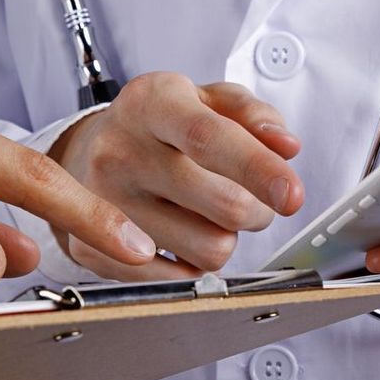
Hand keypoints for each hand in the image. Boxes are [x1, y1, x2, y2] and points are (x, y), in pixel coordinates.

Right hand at [49, 73, 305, 278]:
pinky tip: (179, 235)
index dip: (257, 169)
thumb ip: (252, 114)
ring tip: (205, 215)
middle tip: (247, 200)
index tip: (292, 195)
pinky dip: (192, 264)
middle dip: (256, 210)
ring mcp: (102, 203)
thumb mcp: (206, 100)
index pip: (208, 138)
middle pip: (223, 205)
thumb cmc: (159, 126)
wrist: (87, 153)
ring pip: (209, 250)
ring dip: (225, 238)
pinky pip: (179, 280)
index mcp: (150, 103)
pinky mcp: (93, 248)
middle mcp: (119, 150)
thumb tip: (285, 147)